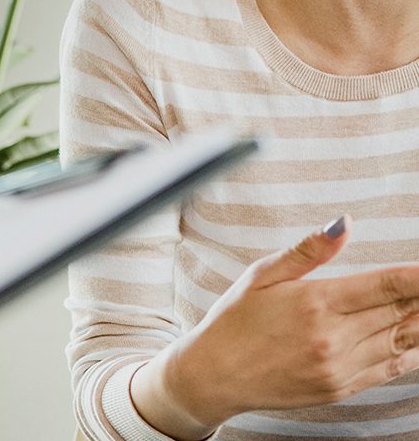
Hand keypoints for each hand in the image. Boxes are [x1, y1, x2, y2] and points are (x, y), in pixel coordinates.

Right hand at [133, 217, 418, 437]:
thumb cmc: (233, 321)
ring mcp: (338, 367)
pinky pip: (388, 370)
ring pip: (401, 342)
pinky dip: (410, 354)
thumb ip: (307, 251)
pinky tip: (415, 341)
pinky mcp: (338, 388)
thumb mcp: (261, 276)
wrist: (213, 375)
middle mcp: (332, 337)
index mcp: (315, 302)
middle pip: (400, 312)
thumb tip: (343, 224)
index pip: (385, 285)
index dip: (417, 276)